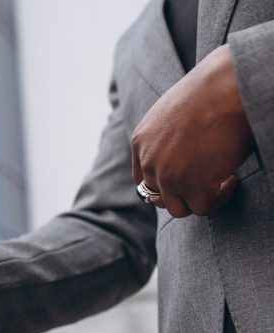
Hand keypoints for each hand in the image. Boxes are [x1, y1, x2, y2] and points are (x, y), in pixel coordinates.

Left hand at [131, 44, 253, 217]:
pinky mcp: (190, 184)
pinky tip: (230, 178)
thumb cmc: (207, 94)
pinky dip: (218, 198)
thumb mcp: (170, 114)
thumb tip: (179, 156)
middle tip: (207, 178)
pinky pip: (202, 208)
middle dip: (183, 192)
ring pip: (178, 208)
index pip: (144, 179)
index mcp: (140, 142)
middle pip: (158, 197)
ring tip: (220, 181)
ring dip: (199, 199)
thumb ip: (164, 139)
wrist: (226, 88)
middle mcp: (149, 161)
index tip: (188, 175)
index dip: (166, 183)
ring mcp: (167, 175)